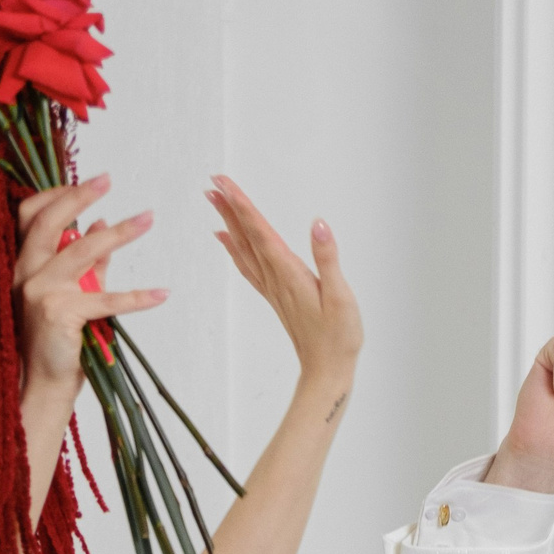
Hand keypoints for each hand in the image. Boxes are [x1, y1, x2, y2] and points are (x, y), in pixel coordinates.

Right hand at [14, 175, 165, 395]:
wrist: (45, 384)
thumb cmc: (58, 340)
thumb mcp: (71, 293)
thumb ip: (86, 261)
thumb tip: (101, 223)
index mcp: (23, 263)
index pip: (30, 215)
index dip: (57, 194)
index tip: (89, 182)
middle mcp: (25, 272)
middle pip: (49, 222)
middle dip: (80, 196)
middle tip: (109, 179)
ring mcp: (40, 292)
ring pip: (82, 252)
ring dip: (119, 233)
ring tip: (147, 218)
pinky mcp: (60, 314)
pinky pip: (106, 299)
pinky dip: (138, 297)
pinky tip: (161, 293)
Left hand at [207, 177, 362, 393]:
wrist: (327, 370)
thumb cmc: (338, 337)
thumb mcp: (340, 296)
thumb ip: (327, 258)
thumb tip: (318, 225)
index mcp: (289, 273)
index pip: (260, 231)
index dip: (242, 205)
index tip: (224, 184)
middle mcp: (276, 278)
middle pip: (247, 236)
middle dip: (230, 207)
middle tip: (213, 183)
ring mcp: (274, 288)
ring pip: (244, 249)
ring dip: (229, 223)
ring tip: (215, 201)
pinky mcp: (277, 295)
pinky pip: (248, 266)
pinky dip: (234, 249)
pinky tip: (226, 240)